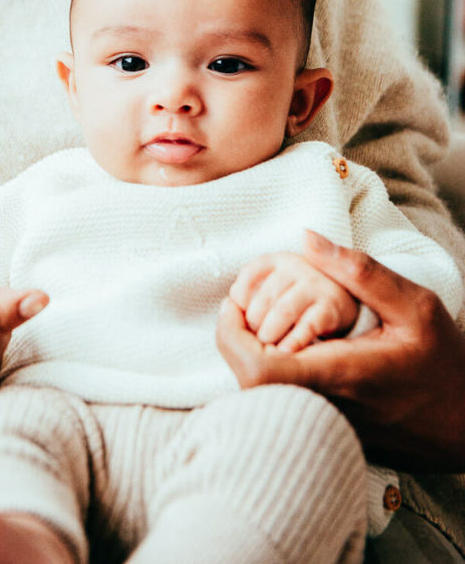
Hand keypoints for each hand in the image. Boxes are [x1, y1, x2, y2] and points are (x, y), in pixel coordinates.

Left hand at [217, 230, 464, 470]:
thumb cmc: (445, 361)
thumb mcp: (414, 304)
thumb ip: (358, 270)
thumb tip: (306, 237)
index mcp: (341, 374)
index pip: (258, 369)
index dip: (232, 335)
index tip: (234, 302)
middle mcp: (325, 409)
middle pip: (247, 384)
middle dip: (235, 341)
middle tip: (241, 306)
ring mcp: (324, 429)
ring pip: (259, 399)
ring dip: (249, 356)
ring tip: (259, 322)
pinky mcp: (327, 437)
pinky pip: (280, 408)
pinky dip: (269, 377)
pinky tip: (284, 348)